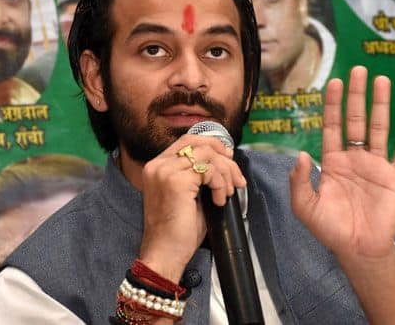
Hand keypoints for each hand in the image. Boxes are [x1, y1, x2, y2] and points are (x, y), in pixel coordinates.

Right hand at [137, 134, 246, 281]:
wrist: (165, 253)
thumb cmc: (178, 230)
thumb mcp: (191, 194)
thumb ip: (200, 174)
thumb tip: (224, 158)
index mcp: (158, 166)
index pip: (188, 140)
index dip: (213, 145)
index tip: (229, 159)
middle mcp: (158, 165)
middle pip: (199, 143)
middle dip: (224, 159)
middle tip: (237, 180)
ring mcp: (165, 171)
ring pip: (207, 155)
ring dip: (224, 174)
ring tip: (226, 194)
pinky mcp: (176, 181)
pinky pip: (209, 170)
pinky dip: (219, 183)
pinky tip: (218, 200)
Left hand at [290, 66, 394, 262]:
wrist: (358, 249)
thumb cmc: (331, 229)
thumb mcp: (305, 207)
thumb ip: (299, 182)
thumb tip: (300, 153)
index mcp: (332, 162)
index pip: (332, 126)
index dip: (332, 105)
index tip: (333, 83)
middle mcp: (355, 158)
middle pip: (356, 120)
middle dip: (356, 96)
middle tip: (358, 70)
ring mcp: (376, 165)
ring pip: (380, 128)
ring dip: (381, 105)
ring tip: (382, 81)